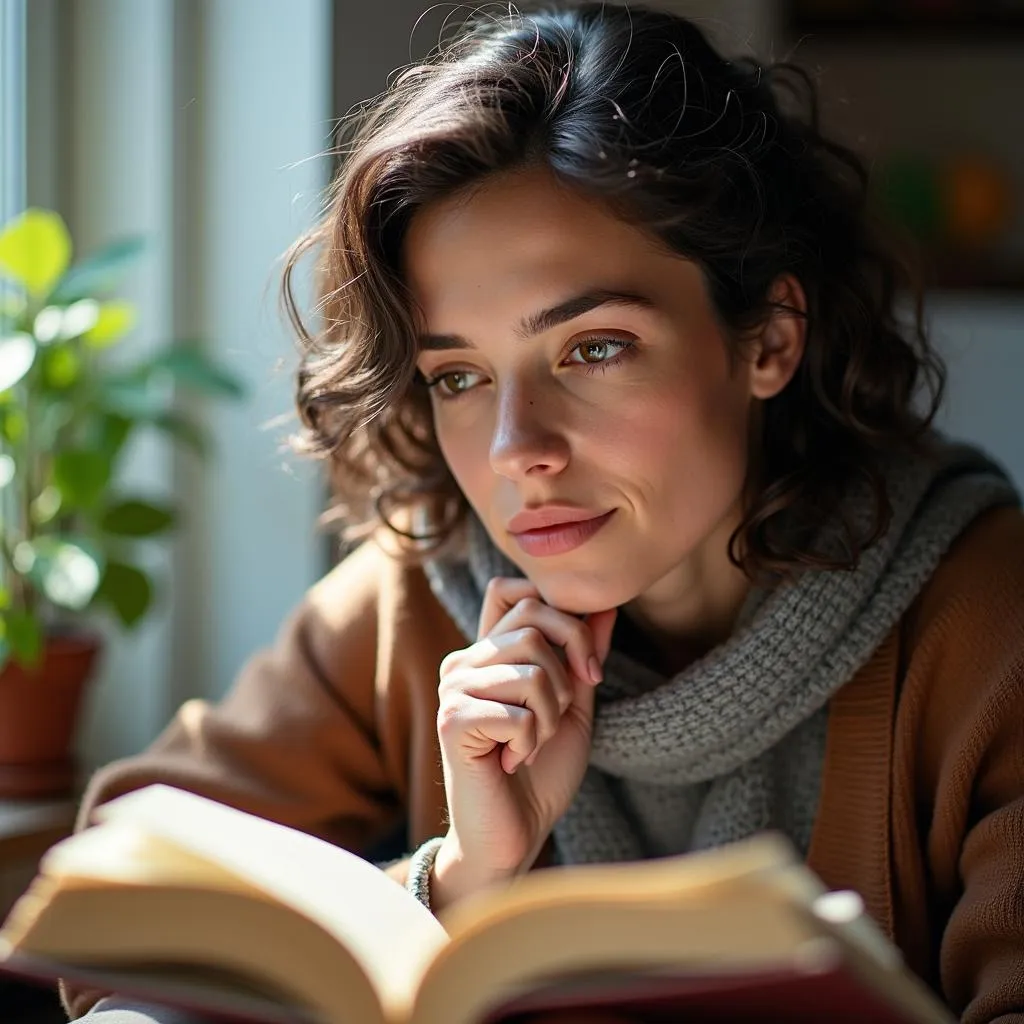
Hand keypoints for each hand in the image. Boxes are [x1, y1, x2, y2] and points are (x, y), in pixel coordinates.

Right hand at [431, 577, 615, 911]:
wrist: (513, 835)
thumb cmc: (541, 773)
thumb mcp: (574, 707)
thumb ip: (583, 655)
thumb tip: (606, 605)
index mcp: (488, 652)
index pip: (514, 591)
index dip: (560, 617)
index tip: (585, 669)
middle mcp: (464, 660)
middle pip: (534, 625)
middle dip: (567, 675)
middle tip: (556, 719)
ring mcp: (452, 688)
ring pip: (532, 670)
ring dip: (550, 716)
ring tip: (531, 744)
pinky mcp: (452, 720)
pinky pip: (518, 712)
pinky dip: (531, 743)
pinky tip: (512, 763)